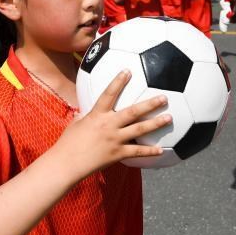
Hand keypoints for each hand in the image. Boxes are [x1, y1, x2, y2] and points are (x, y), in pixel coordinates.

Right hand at [51, 71, 169, 179]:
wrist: (66, 163)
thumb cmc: (67, 143)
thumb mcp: (74, 124)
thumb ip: (84, 115)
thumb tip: (85, 110)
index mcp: (97, 115)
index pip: (109, 94)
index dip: (118, 81)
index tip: (128, 71)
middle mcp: (108, 125)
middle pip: (133, 112)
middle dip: (150, 104)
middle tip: (164, 98)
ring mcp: (114, 140)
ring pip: (139, 130)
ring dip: (156, 123)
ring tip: (169, 118)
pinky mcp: (117, 154)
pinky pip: (137, 152)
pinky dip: (150, 151)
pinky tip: (161, 150)